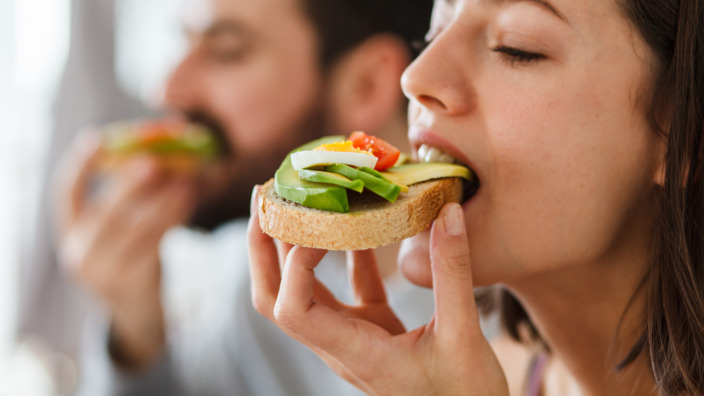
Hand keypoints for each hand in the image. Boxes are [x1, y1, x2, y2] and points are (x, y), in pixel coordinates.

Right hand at [54, 131, 196, 367]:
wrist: (137, 316)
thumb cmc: (130, 261)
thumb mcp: (117, 234)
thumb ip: (128, 202)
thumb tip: (160, 155)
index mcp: (71, 234)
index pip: (66, 195)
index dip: (81, 166)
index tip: (96, 138)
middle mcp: (80, 253)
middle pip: (105, 212)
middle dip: (130, 183)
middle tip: (155, 160)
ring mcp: (105, 271)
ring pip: (137, 227)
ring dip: (165, 198)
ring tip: (187, 176)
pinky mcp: (133, 281)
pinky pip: (157, 242)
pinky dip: (175, 215)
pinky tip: (190, 197)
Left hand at [247, 186, 508, 395]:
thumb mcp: (464, 334)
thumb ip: (452, 273)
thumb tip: (446, 213)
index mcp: (354, 352)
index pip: (293, 310)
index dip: (294, 264)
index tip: (321, 224)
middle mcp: (340, 345)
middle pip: (275, 299)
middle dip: (263, 247)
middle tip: (268, 195)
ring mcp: (351, 337)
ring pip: (301, 292)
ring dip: (292, 247)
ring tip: (297, 199)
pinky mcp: (370, 331)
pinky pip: (345, 289)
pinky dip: (344, 255)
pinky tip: (357, 223)